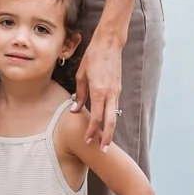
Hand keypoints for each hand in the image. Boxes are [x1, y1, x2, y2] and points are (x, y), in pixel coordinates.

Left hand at [73, 28, 122, 149]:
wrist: (109, 43)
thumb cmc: (93, 57)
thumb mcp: (81, 74)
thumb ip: (79, 94)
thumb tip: (75, 109)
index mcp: (99, 90)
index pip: (97, 116)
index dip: (92, 130)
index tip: (88, 140)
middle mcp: (110, 93)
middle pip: (111, 121)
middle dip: (107, 137)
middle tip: (103, 151)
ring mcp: (116, 91)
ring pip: (115, 116)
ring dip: (110, 130)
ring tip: (105, 142)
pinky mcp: (118, 89)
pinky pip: (114, 107)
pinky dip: (111, 118)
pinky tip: (106, 125)